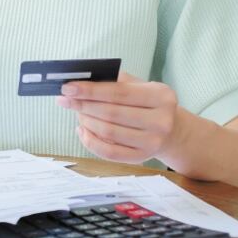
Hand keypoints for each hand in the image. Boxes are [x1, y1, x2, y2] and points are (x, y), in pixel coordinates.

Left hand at [55, 71, 181, 163]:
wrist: (172, 129)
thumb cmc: (148, 102)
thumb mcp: (140, 85)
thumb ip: (114, 80)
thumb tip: (81, 80)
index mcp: (161, 96)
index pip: (118, 92)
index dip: (90, 90)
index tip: (68, 88)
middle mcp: (161, 121)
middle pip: (112, 113)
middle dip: (83, 105)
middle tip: (65, 100)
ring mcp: (153, 142)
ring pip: (109, 132)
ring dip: (86, 121)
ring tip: (76, 113)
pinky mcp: (143, 157)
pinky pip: (109, 152)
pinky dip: (90, 141)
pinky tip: (82, 130)